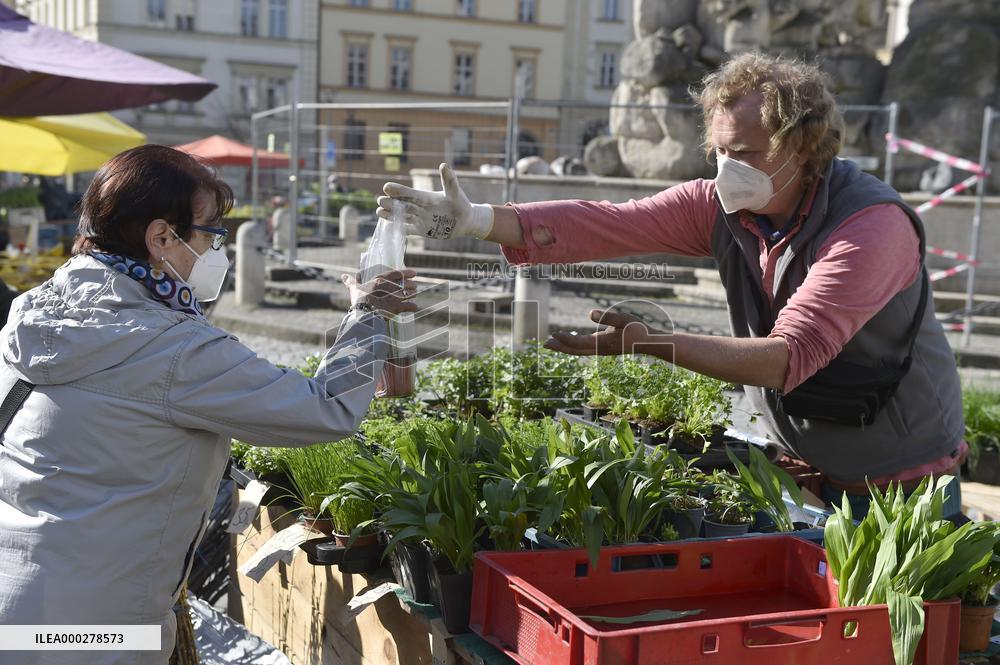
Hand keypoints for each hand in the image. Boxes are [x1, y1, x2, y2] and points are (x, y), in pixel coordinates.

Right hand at [340, 268, 417, 316]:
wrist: (363, 314)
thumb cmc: (358, 300)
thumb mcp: (354, 288)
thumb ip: (351, 282)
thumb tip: (343, 276)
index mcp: (381, 280)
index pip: (397, 273)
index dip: (407, 272)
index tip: (414, 273)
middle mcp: (390, 287)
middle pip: (405, 284)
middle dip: (411, 285)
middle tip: (414, 287)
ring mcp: (395, 297)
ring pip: (409, 294)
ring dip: (413, 294)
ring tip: (414, 295)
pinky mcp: (397, 308)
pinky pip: (410, 307)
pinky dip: (413, 307)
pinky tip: (414, 307)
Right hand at [377, 163, 494, 239]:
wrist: (465, 221)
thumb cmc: (460, 204)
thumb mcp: (455, 192)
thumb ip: (448, 180)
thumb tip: (443, 165)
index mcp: (426, 197)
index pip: (410, 193)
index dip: (399, 190)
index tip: (387, 187)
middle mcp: (420, 207)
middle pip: (403, 205)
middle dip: (391, 203)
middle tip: (380, 200)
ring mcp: (420, 219)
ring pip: (403, 216)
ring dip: (391, 214)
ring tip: (379, 211)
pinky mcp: (423, 230)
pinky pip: (408, 230)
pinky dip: (399, 229)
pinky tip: (389, 227)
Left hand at [544, 309, 669, 356]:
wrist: (649, 343)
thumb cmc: (638, 329)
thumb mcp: (623, 319)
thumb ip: (607, 317)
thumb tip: (590, 314)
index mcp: (604, 343)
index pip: (580, 342)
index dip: (566, 339)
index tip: (553, 334)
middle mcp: (600, 349)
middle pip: (575, 350)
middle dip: (560, 347)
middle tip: (544, 344)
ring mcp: (601, 350)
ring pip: (578, 350)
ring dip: (564, 347)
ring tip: (550, 343)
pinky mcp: (603, 348)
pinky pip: (583, 349)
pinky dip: (572, 346)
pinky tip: (567, 342)